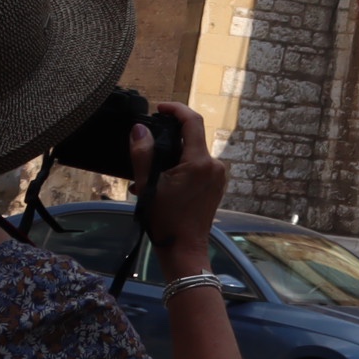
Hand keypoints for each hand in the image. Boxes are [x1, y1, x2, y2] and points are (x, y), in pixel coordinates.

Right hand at [132, 102, 230, 267]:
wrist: (184, 250)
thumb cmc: (165, 220)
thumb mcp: (148, 186)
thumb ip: (143, 154)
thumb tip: (139, 128)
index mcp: (200, 161)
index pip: (192, 122)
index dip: (176, 109)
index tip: (159, 108)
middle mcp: (214, 164)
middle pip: (192, 139)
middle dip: (169, 140)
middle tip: (145, 148)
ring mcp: (218, 176)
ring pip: (193, 154)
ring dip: (172, 158)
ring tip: (148, 176)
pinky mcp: (217, 185)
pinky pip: (198, 168)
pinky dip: (180, 169)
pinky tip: (162, 184)